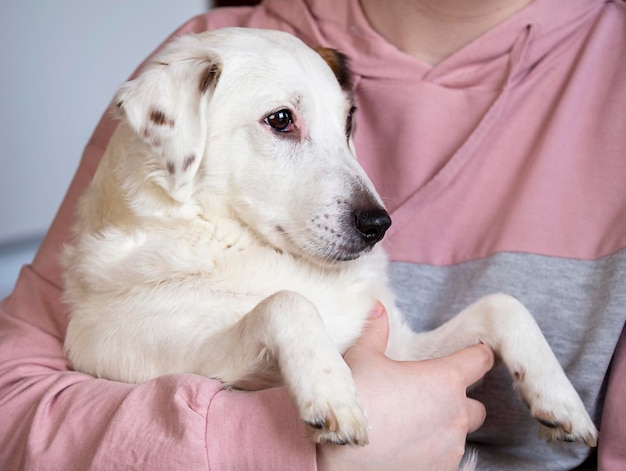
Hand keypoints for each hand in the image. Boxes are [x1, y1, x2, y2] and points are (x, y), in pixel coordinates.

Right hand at [316, 304, 493, 470]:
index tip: (472, 353)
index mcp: (444, 379)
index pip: (480, 360)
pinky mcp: (442, 470)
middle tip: (430, 398)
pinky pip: (446, 457)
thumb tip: (377, 309)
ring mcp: (451, 447)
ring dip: (444, 428)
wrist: (343, 452)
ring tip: (413, 425)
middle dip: (458, 401)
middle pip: (476, 405)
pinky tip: (408, 447)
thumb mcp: (362, 356)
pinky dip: (433, 451)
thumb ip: (376, 331)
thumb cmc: (358, 399)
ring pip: (459, 434)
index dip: (477, 354)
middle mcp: (456, 414)